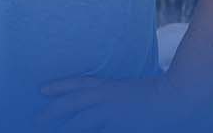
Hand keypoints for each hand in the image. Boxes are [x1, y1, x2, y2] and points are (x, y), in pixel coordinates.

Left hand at [35, 74, 192, 132]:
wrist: (176, 97)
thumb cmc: (156, 94)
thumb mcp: (127, 91)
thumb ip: (110, 97)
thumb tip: (96, 105)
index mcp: (108, 87)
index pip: (78, 84)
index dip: (59, 86)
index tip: (42, 89)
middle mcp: (106, 98)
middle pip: (72, 104)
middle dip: (52, 111)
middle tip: (36, 120)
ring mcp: (112, 114)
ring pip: (81, 122)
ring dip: (66, 126)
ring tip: (46, 129)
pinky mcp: (120, 126)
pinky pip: (100, 132)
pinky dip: (88, 132)